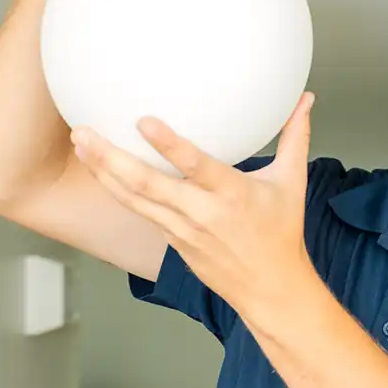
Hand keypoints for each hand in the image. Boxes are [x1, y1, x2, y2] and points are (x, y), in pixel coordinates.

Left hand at [70, 93, 317, 317]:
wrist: (270, 289)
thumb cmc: (282, 233)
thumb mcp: (291, 182)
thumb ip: (295, 137)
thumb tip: (306, 98)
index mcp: (231, 194)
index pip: (194, 166)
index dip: (167, 145)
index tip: (143, 120)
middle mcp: (201, 213)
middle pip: (146, 184)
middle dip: (110, 157)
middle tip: (83, 132)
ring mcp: (182, 231)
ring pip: (134, 199)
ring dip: (103, 172)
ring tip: (80, 144)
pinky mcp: (172, 242)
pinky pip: (140, 212)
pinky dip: (117, 190)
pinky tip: (101, 171)